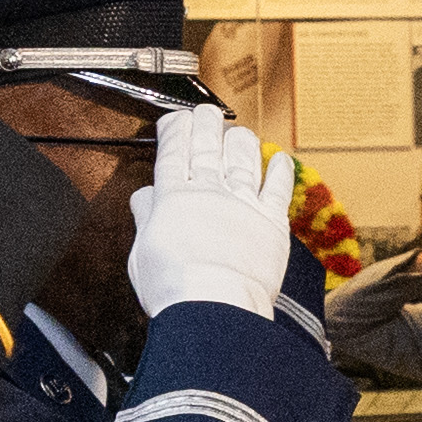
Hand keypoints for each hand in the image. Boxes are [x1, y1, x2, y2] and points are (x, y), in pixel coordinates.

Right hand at [128, 103, 304, 331]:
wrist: (215, 307)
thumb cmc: (175, 288)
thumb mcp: (142, 252)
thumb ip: (146, 218)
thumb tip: (144, 197)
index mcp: (173, 197)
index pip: (173, 150)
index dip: (175, 129)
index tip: (176, 120)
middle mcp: (209, 192)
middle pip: (208, 145)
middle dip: (206, 123)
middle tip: (206, 114)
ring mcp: (243, 203)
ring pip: (244, 157)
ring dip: (241, 140)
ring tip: (239, 133)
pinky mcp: (271, 221)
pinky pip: (278, 186)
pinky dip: (279, 169)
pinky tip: (279, 159)